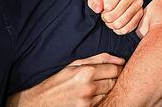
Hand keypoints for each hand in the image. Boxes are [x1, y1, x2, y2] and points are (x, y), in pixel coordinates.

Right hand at [9, 54, 124, 106]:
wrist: (39, 103)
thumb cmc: (58, 81)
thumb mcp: (75, 65)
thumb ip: (100, 59)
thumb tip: (121, 60)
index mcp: (86, 72)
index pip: (115, 69)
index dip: (117, 69)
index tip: (115, 69)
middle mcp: (88, 87)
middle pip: (114, 82)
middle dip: (112, 79)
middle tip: (103, 78)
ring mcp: (87, 101)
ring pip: (108, 93)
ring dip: (105, 90)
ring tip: (94, 87)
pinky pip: (100, 102)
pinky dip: (98, 99)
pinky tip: (90, 96)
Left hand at [88, 0, 143, 34]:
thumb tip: (98, 8)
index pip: (108, 5)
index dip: (102, 10)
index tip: (102, 7)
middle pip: (114, 15)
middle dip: (106, 18)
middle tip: (105, 14)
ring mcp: (139, 3)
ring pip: (121, 23)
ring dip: (112, 24)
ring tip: (111, 18)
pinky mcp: (141, 12)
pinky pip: (128, 28)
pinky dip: (119, 29)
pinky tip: (117, 22)